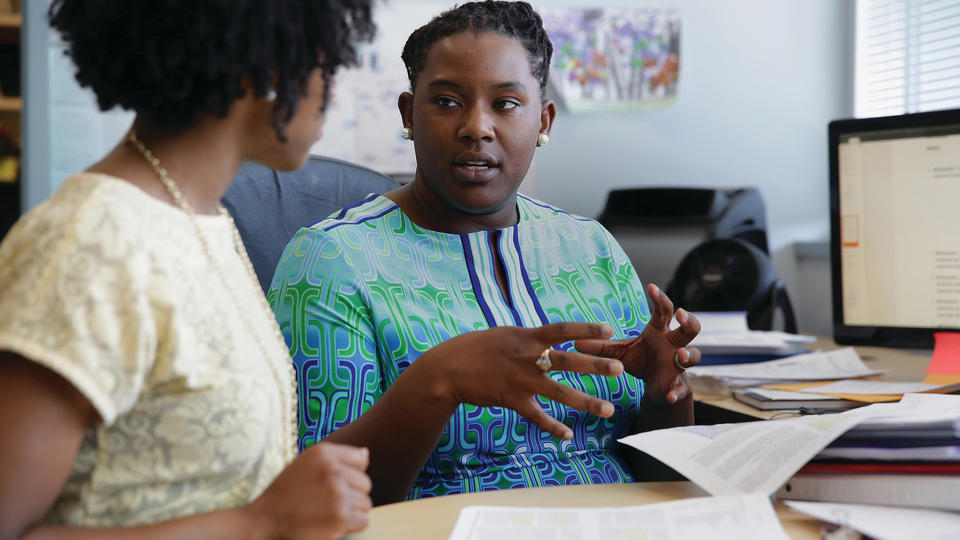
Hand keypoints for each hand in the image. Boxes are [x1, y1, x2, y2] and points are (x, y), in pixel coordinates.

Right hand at [246, 442, 371, 539]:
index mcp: (323, 452)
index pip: (361, 460)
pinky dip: (350, 527)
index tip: (331, 486)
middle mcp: (332, 469)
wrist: (264, 522)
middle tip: (325, 503)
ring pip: (365, 504)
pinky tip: (330, 525)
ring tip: (326, 514)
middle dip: (351, 496)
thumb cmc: (286, 494)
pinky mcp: (341, 517)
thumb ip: (335, 458)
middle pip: (365, 483)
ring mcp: (337, 493)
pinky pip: (363, 521)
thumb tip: (366, 453)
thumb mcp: (305, 465)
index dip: (350, 476)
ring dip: (350, 513)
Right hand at [423, 322, 623, 439]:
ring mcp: (521, 380)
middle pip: (568, 360)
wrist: (449, 367)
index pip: (562, 329)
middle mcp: (528, 357)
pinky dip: (552, 426)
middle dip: (596, 365)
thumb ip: (531, 337)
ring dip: (586, 401)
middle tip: (620, 369)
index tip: (610, 328)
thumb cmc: (478, 348)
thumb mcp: (507, 334)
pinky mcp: (512, 400)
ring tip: (608, 409)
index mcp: (527, 336)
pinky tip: (568, 435)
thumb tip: (553, 336)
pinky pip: (536, 416)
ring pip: (559, 392)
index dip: (586, 328)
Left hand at [575, 283, 700, 405]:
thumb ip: (601, 346)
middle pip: (690, 328)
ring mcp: (679, 364)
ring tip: (680, 355)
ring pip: (695, 355)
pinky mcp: (679, 384)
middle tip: (680, 314)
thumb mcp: (620, 352)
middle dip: (689, 320)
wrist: (657, 387)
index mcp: (659, 332)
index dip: (660, 298)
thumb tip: (574, 342)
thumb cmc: (641, 361)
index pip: (664, 310)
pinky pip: (681, 387)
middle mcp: (674, 345)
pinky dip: (676, 391)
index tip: (651, 287)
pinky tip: (670, 395)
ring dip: (689, 355)